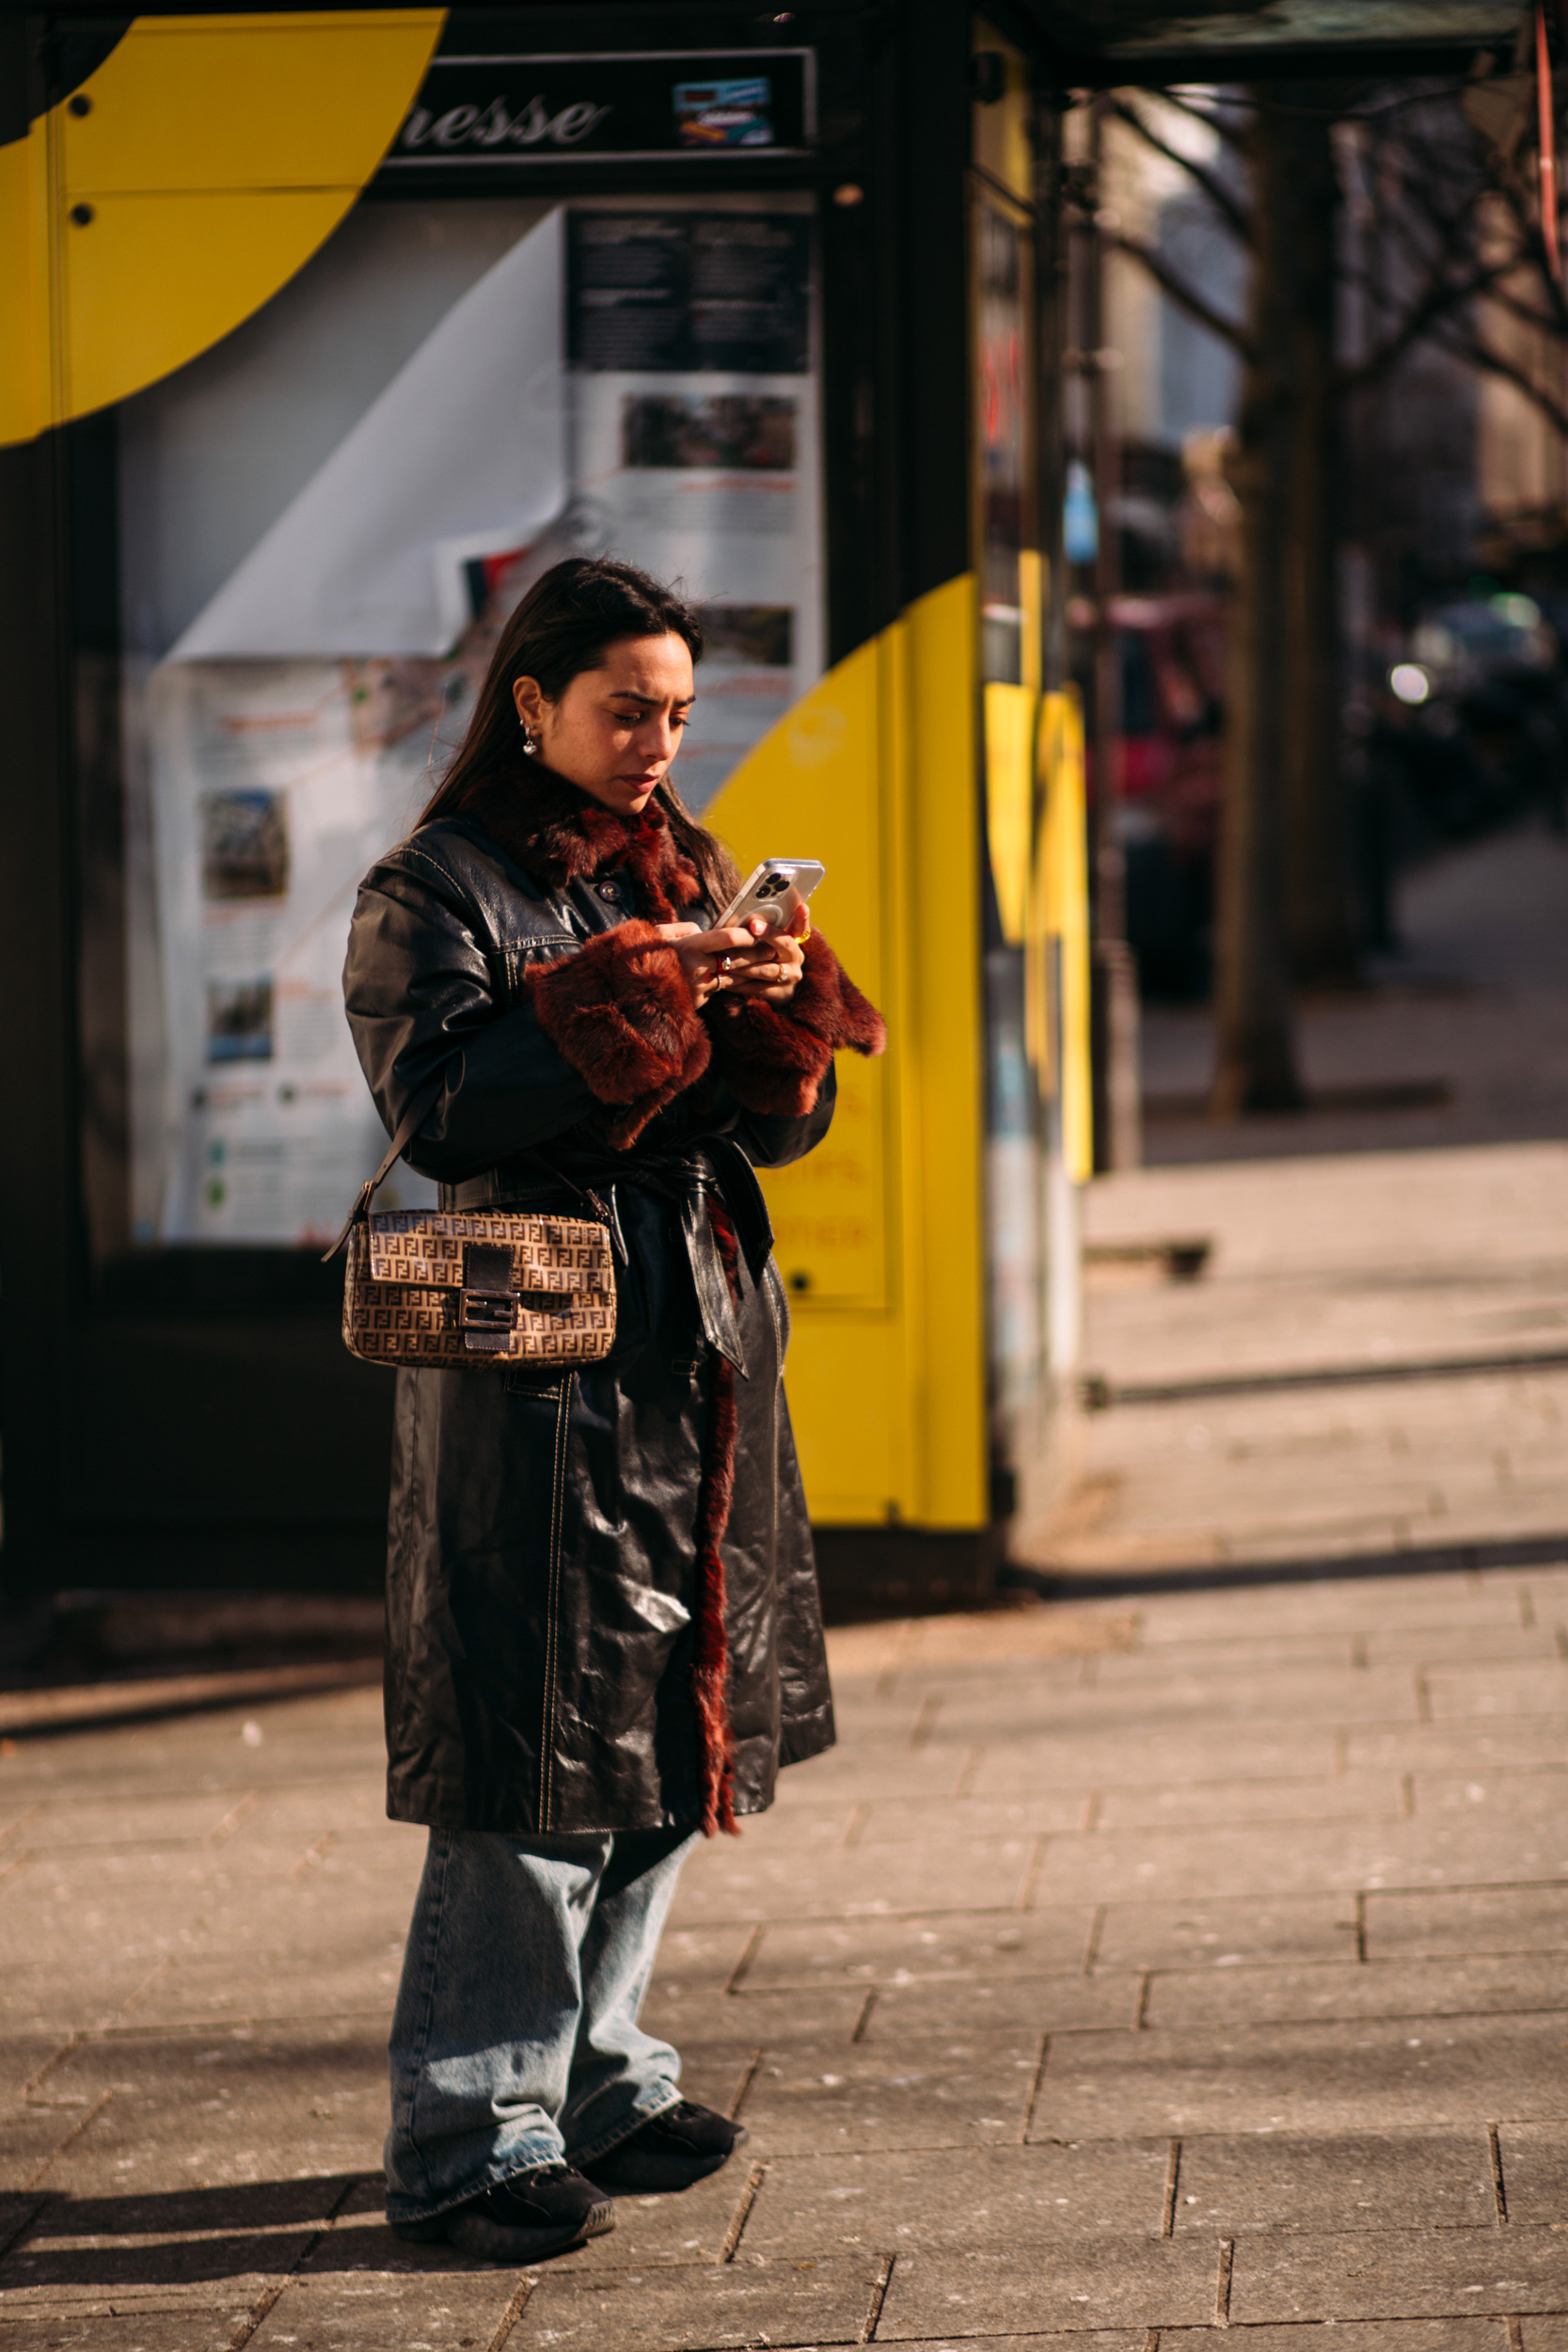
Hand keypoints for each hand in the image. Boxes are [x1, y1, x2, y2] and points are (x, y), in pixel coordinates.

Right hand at [656, 918, 786, 1007]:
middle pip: (734, 960)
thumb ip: (687, 930)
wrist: (632, 989)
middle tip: (774, 949)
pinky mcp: (698, 1002)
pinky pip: (720, 990)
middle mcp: (695, 968)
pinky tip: (748, 980)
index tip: (758, 932)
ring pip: (732, 978)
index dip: (744, 935)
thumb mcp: (663, 934)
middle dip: (757, 954)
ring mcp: (697, 987)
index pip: (724, 939)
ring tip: (769, 965)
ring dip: (752, 973)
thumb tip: (704, 932)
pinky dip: (733, 985)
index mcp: (688, 947)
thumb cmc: (647, 954)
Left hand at [723, 910, 805, 1003]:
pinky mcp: (782, 994)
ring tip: (727, 960)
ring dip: (745, 965)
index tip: (802, 907)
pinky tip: (726, 980)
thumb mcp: (766, 943)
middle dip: (769, 933)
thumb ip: (758, 930)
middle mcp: (795, 957)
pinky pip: (759, 989)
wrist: (776, 990)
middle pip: (785, 943)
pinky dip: (741, 984)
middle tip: (752, 925)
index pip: (801, 926)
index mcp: (793, 940)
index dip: (802, 917)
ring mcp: (791, 977)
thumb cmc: (763, 958)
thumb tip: (737, 915)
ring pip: (767, 969)